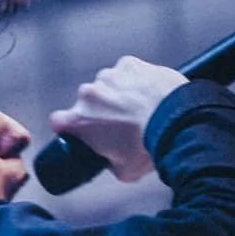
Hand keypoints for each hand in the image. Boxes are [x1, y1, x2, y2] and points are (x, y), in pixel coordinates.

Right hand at [47, 56, 188, 183]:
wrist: (176, 123)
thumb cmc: (148, 147)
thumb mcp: (123, 171)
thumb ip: (110, 163)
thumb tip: (114, 160)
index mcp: (80, 120)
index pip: (58, 121)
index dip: (68, 126)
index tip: (78, 129)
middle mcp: (88, 94)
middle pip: (87, 101)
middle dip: (100, 111)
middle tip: (122, 124)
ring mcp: (109, 76)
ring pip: (107, 84)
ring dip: (118, 93)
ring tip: (139, 108)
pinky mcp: (129, 64)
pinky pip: (127, 71)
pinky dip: (135, 79)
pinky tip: (148, 93)